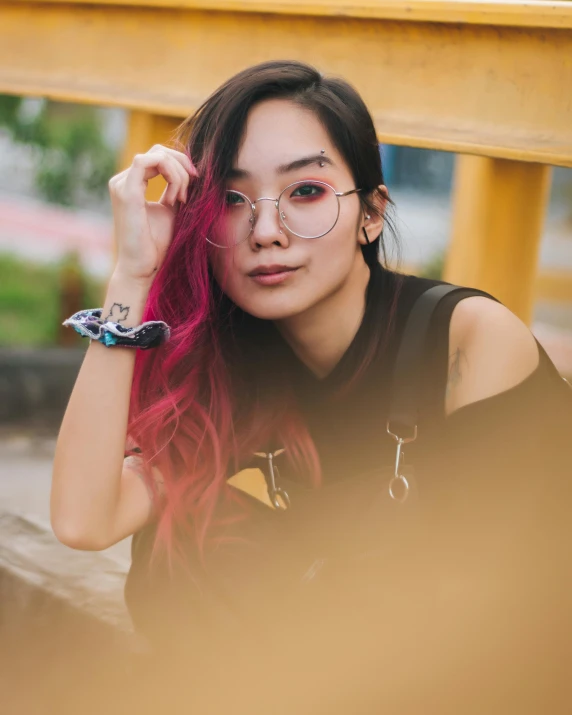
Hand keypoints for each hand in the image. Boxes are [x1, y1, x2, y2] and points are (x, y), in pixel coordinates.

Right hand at [108, 144, 197, 283]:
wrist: (142, 268)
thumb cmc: (155, 245)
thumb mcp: (170, 211)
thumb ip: (175, 190)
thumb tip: (191, 173)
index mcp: (131, 184)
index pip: (158, 157)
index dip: (181, 164)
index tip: (196, 183)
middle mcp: (122, 181)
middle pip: (158, 151)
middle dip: (182, 164)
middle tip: (195, 185)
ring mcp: (121, 184)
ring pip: (157, 155)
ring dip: (178, 173)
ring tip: (183, 198)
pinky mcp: (126, 191)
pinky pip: (149, 162)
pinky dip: (171, 175)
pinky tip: (177, 197)